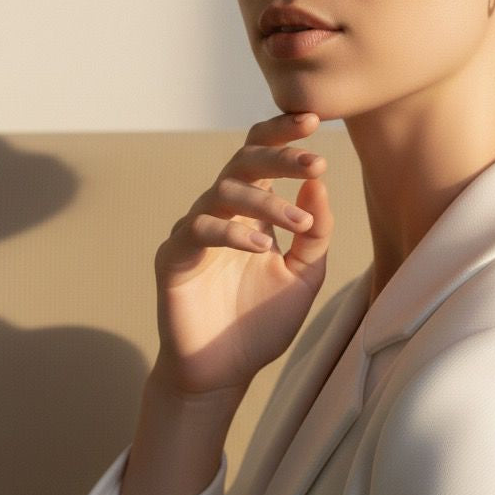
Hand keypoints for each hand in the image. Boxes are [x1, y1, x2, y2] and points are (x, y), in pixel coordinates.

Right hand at [150, 112, 332, 395]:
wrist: (222, 374)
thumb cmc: (260, 321)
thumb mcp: (303, 275)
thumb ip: (315, 232)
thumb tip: (319, 185)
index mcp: (252, 208)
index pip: (263, 155)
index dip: (284, 134)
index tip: (315, 119)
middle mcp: (222, 210)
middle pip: (243, 161)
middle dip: (280, 156)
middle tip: (314, 161)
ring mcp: (195, 230)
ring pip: (225, 192)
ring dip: (266, 203)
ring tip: (297, 225)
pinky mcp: (174, 257)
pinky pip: (200, 230)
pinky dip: (232, 233)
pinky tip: (261, 248)